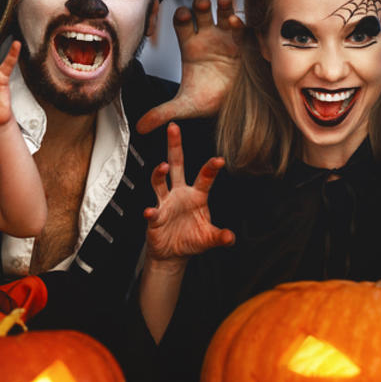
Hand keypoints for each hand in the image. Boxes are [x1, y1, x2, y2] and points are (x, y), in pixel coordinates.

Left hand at [136, 0, 242, 133]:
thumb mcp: (184, 107)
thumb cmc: (207, 102)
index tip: (183, 16)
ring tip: (221, 3)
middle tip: (201, 5)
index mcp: (190, 46)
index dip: (181, 15)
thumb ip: (162, 113)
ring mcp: (226, 39)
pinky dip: (239, 21)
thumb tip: (139, 127)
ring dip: (222, 6)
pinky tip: (235, 22)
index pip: (181, 21)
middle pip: (200, 10)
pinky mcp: (243, 44)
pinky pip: (241, 27)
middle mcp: (207, 38)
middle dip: (200, 4)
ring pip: (223, 13)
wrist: (232, 109)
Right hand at [143, 122, 234, 262]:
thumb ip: (219, 236)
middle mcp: (180, 193)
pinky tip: (150, 212)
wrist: (173, 253)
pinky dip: (151, 212)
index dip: (211, 168)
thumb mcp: (209, 238)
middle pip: (177, 165)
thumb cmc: (191, 239)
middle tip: (173, 127)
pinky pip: (153, 212)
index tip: (219, 159)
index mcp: (197, 195)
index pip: (205, 177)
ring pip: (160, 182)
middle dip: (175, 146)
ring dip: (159, 174)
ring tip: (162, 167)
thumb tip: (230, 237)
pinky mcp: (155, 216)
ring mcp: (166, 203)